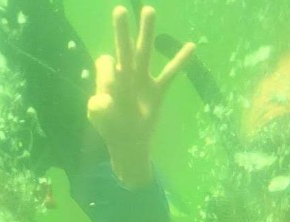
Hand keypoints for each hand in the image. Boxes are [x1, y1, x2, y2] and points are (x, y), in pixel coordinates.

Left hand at [89, 5, 194, 187]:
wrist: (128, 141)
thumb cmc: (110, 126)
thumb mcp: (98, 117)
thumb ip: (97, 108)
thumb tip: (100, 100)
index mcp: (109, 78)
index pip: (105, 63)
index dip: (105, 72)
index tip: (106, 92)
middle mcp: (125, 73)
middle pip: (123, 47)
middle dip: (121, 30)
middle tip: (118, 10)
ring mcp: (142, 79)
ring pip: (144, 52)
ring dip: (146, 32)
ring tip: (148, 9)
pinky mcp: (157, 90)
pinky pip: (170, 73)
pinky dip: (180, 61)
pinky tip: (192, 46)